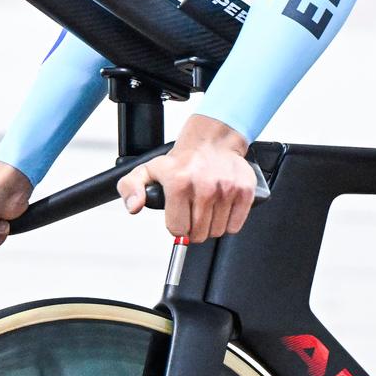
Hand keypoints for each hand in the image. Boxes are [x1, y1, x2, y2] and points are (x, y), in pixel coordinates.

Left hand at [118, 116, 253, 243]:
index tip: (179, 215)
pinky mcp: (245, 191)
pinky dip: (229, 222)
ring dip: (212, 225)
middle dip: (195, 227)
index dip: (177, 225)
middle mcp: (204, 186)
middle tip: (193, 210)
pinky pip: (235, 225)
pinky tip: (222, 206)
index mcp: (179, 183)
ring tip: (207, 206)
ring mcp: (226, 189)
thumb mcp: (148, 170)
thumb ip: (130, 188)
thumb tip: (134, 206)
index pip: (178, 229)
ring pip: (217, 231)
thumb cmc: (182, 160)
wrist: (212, 141)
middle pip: (199, 234)